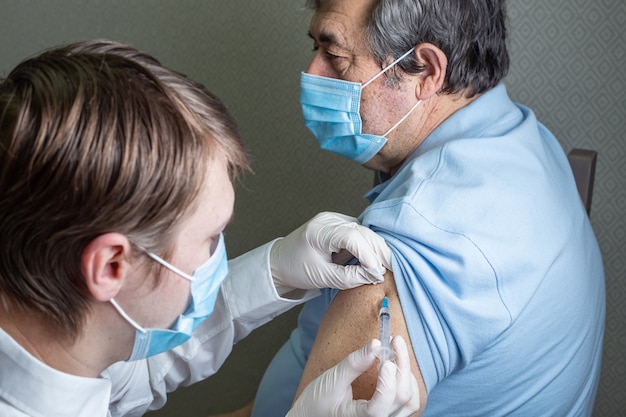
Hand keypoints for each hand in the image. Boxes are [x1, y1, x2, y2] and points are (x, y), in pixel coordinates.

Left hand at [271, 212, 390, 290]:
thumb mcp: (323, 278)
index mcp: (319, 231)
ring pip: (363, 231)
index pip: (352, 237)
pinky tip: (374, 258)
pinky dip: (367, 245)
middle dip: (378, 251)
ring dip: (375, 248)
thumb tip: (375, 276)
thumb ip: (350, 277)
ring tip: (385, 266)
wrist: (280, 262)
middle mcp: (327, 219)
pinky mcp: (337, 223)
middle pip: (361, 231)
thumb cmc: (296, 269)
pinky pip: (358, 232)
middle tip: (391, 269)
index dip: (369, 255)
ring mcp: (332, 219)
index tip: (378, 272)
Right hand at [287, 336, 419, 416]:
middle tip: (395, 340)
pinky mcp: (389, 416)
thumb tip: (376, 344)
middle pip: (401, 398)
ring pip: (410, 402)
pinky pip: (408, 404)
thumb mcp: (332, 381)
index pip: (379, 407)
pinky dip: (406, 383)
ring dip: (406, 374)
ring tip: (396, 351)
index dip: (387, 382)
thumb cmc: (317, 403)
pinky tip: (396, 367)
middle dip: (401, 365)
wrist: (312, 415)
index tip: (385, 357)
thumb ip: (354, 364)